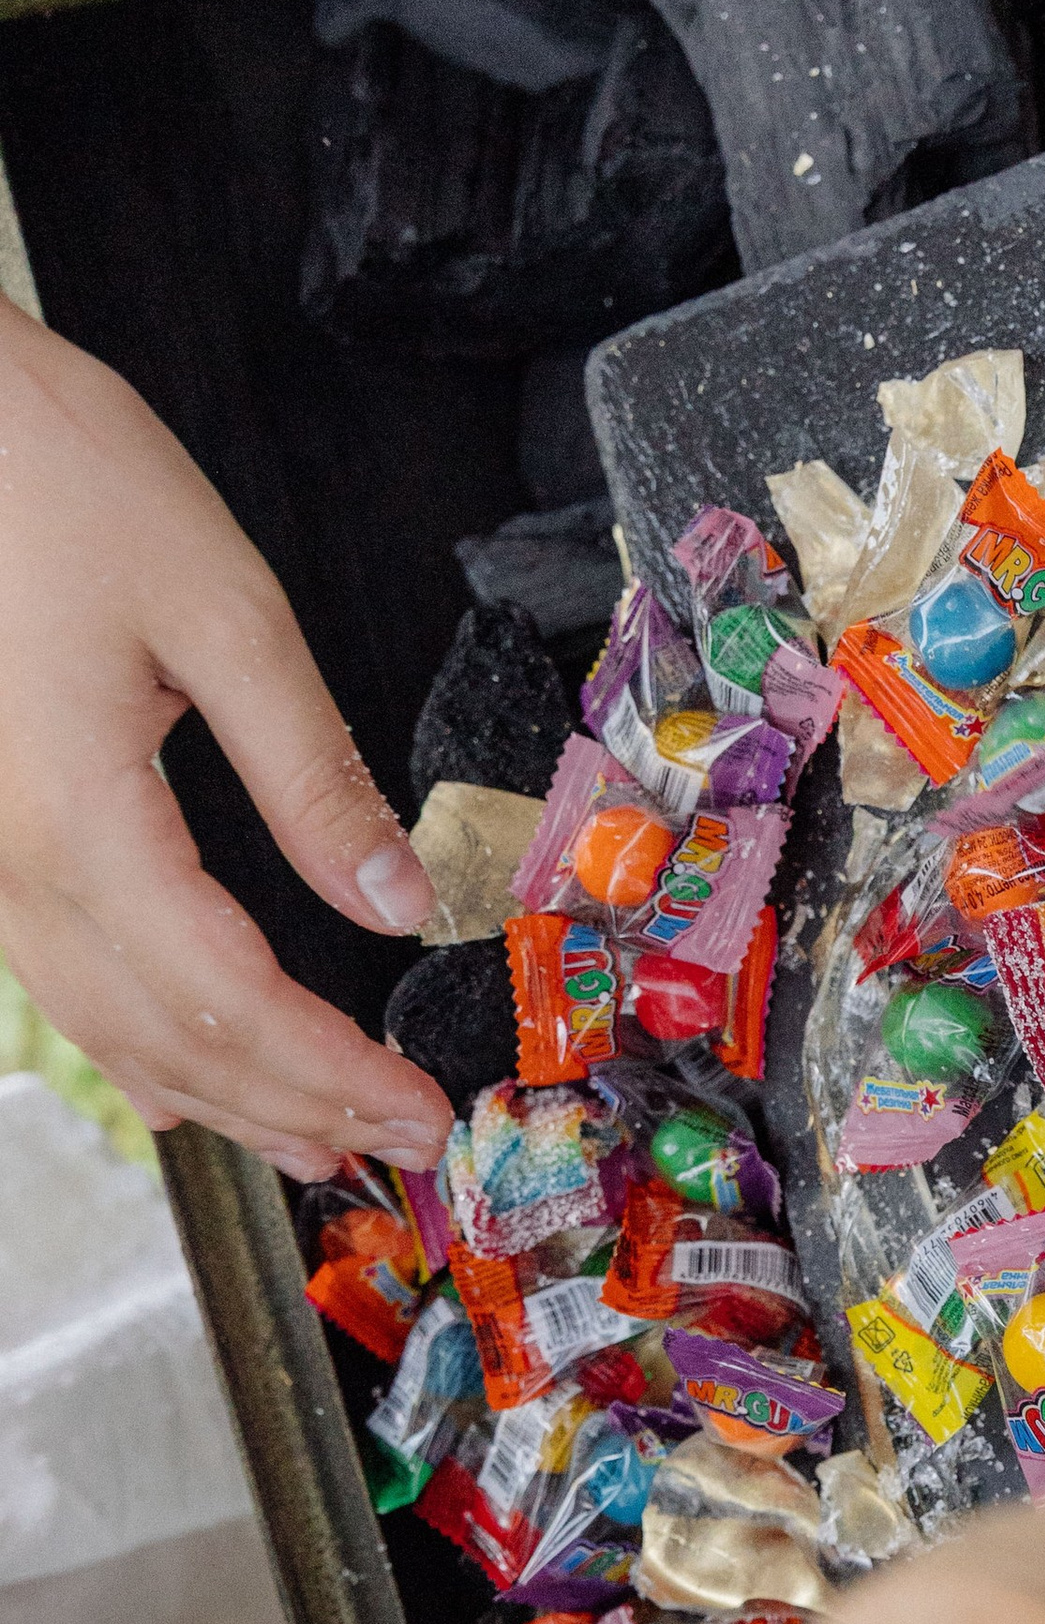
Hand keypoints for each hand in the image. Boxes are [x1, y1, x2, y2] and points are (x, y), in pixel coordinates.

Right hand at [0, 306, 455, 1179]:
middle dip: (296, 1106)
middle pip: (172, 1042)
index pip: (232, 999)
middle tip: (404, 1146)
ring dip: (222, 1097)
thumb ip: (314, 770)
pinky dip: (145, 1047)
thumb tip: (396, 899)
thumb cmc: (58, 477)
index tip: (425, 1110)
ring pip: (109, 1030)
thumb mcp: (223, 608)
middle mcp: (15, 865)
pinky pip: (64, 981)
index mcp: (79, 818)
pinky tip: (188, 1081)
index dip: (335, 1070)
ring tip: (320, 1138)